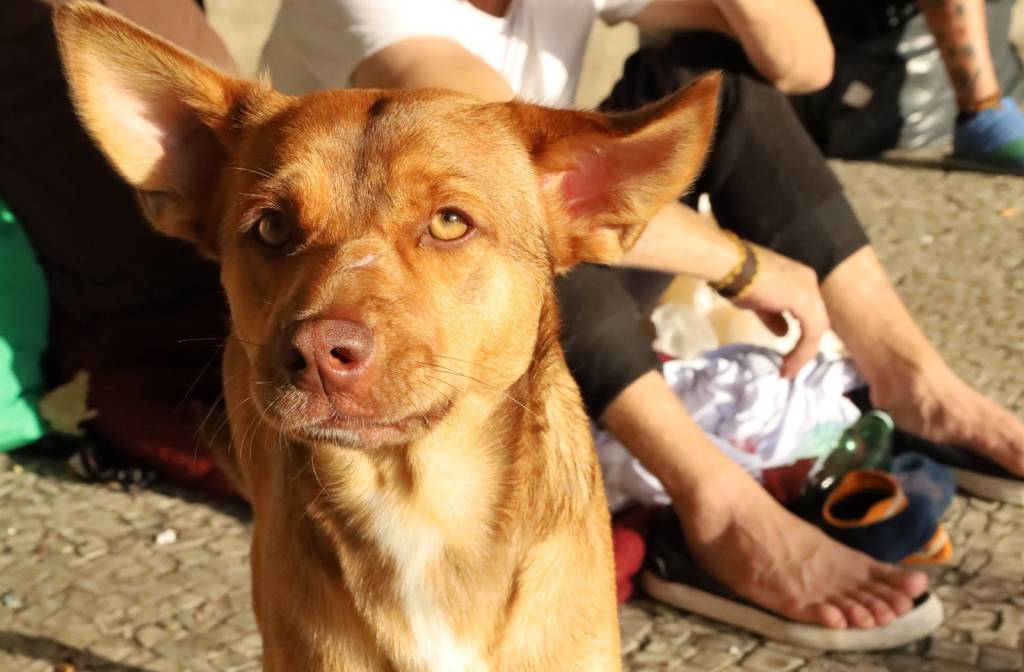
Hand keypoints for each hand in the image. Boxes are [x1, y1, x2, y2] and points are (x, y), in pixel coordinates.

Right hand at [730, 246, 828, 377]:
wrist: (730, 265)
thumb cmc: (737, 278)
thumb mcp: (758, 302)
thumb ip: (774, 317)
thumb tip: (783, 333)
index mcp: (800, 279)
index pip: (808, 312)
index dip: (801, 335)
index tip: (787, 355)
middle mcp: (809, 282)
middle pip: (817, 322)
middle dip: (805, 348)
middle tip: (791, 367)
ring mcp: (809, 291)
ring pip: (817, 330)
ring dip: (804, 354)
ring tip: (788, 370)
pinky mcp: (804, 302)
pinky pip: (811, 334)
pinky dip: (802, 352)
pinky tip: (789, 364)